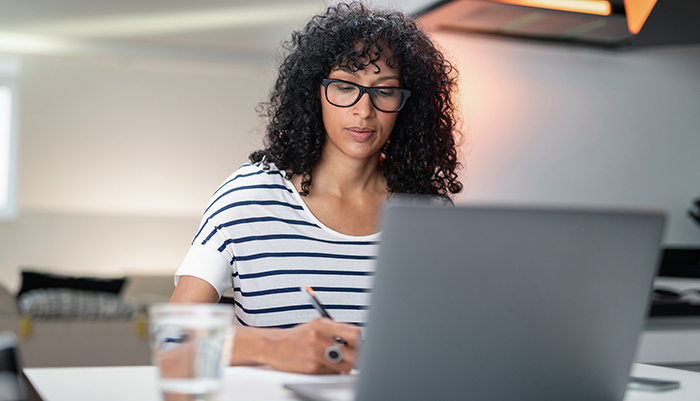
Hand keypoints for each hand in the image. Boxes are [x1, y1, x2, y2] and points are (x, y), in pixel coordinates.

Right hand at [242, 318, 360, 373]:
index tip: (357, 345)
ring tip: (335, 361)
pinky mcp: (311, 368)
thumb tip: (356, 340)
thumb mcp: (315, 325)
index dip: (358, 341)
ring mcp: (315, 354)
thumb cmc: (297, 337)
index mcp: (322, 324)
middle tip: (351, 357)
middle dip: (354, 357)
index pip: (353, 333)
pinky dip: (331, 371)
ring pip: (344, 366)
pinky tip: (323, 365)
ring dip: (343, 366)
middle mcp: (319, 338)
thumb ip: (335, 330)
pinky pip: (331, 373)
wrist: (274, 346)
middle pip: (353, 353)